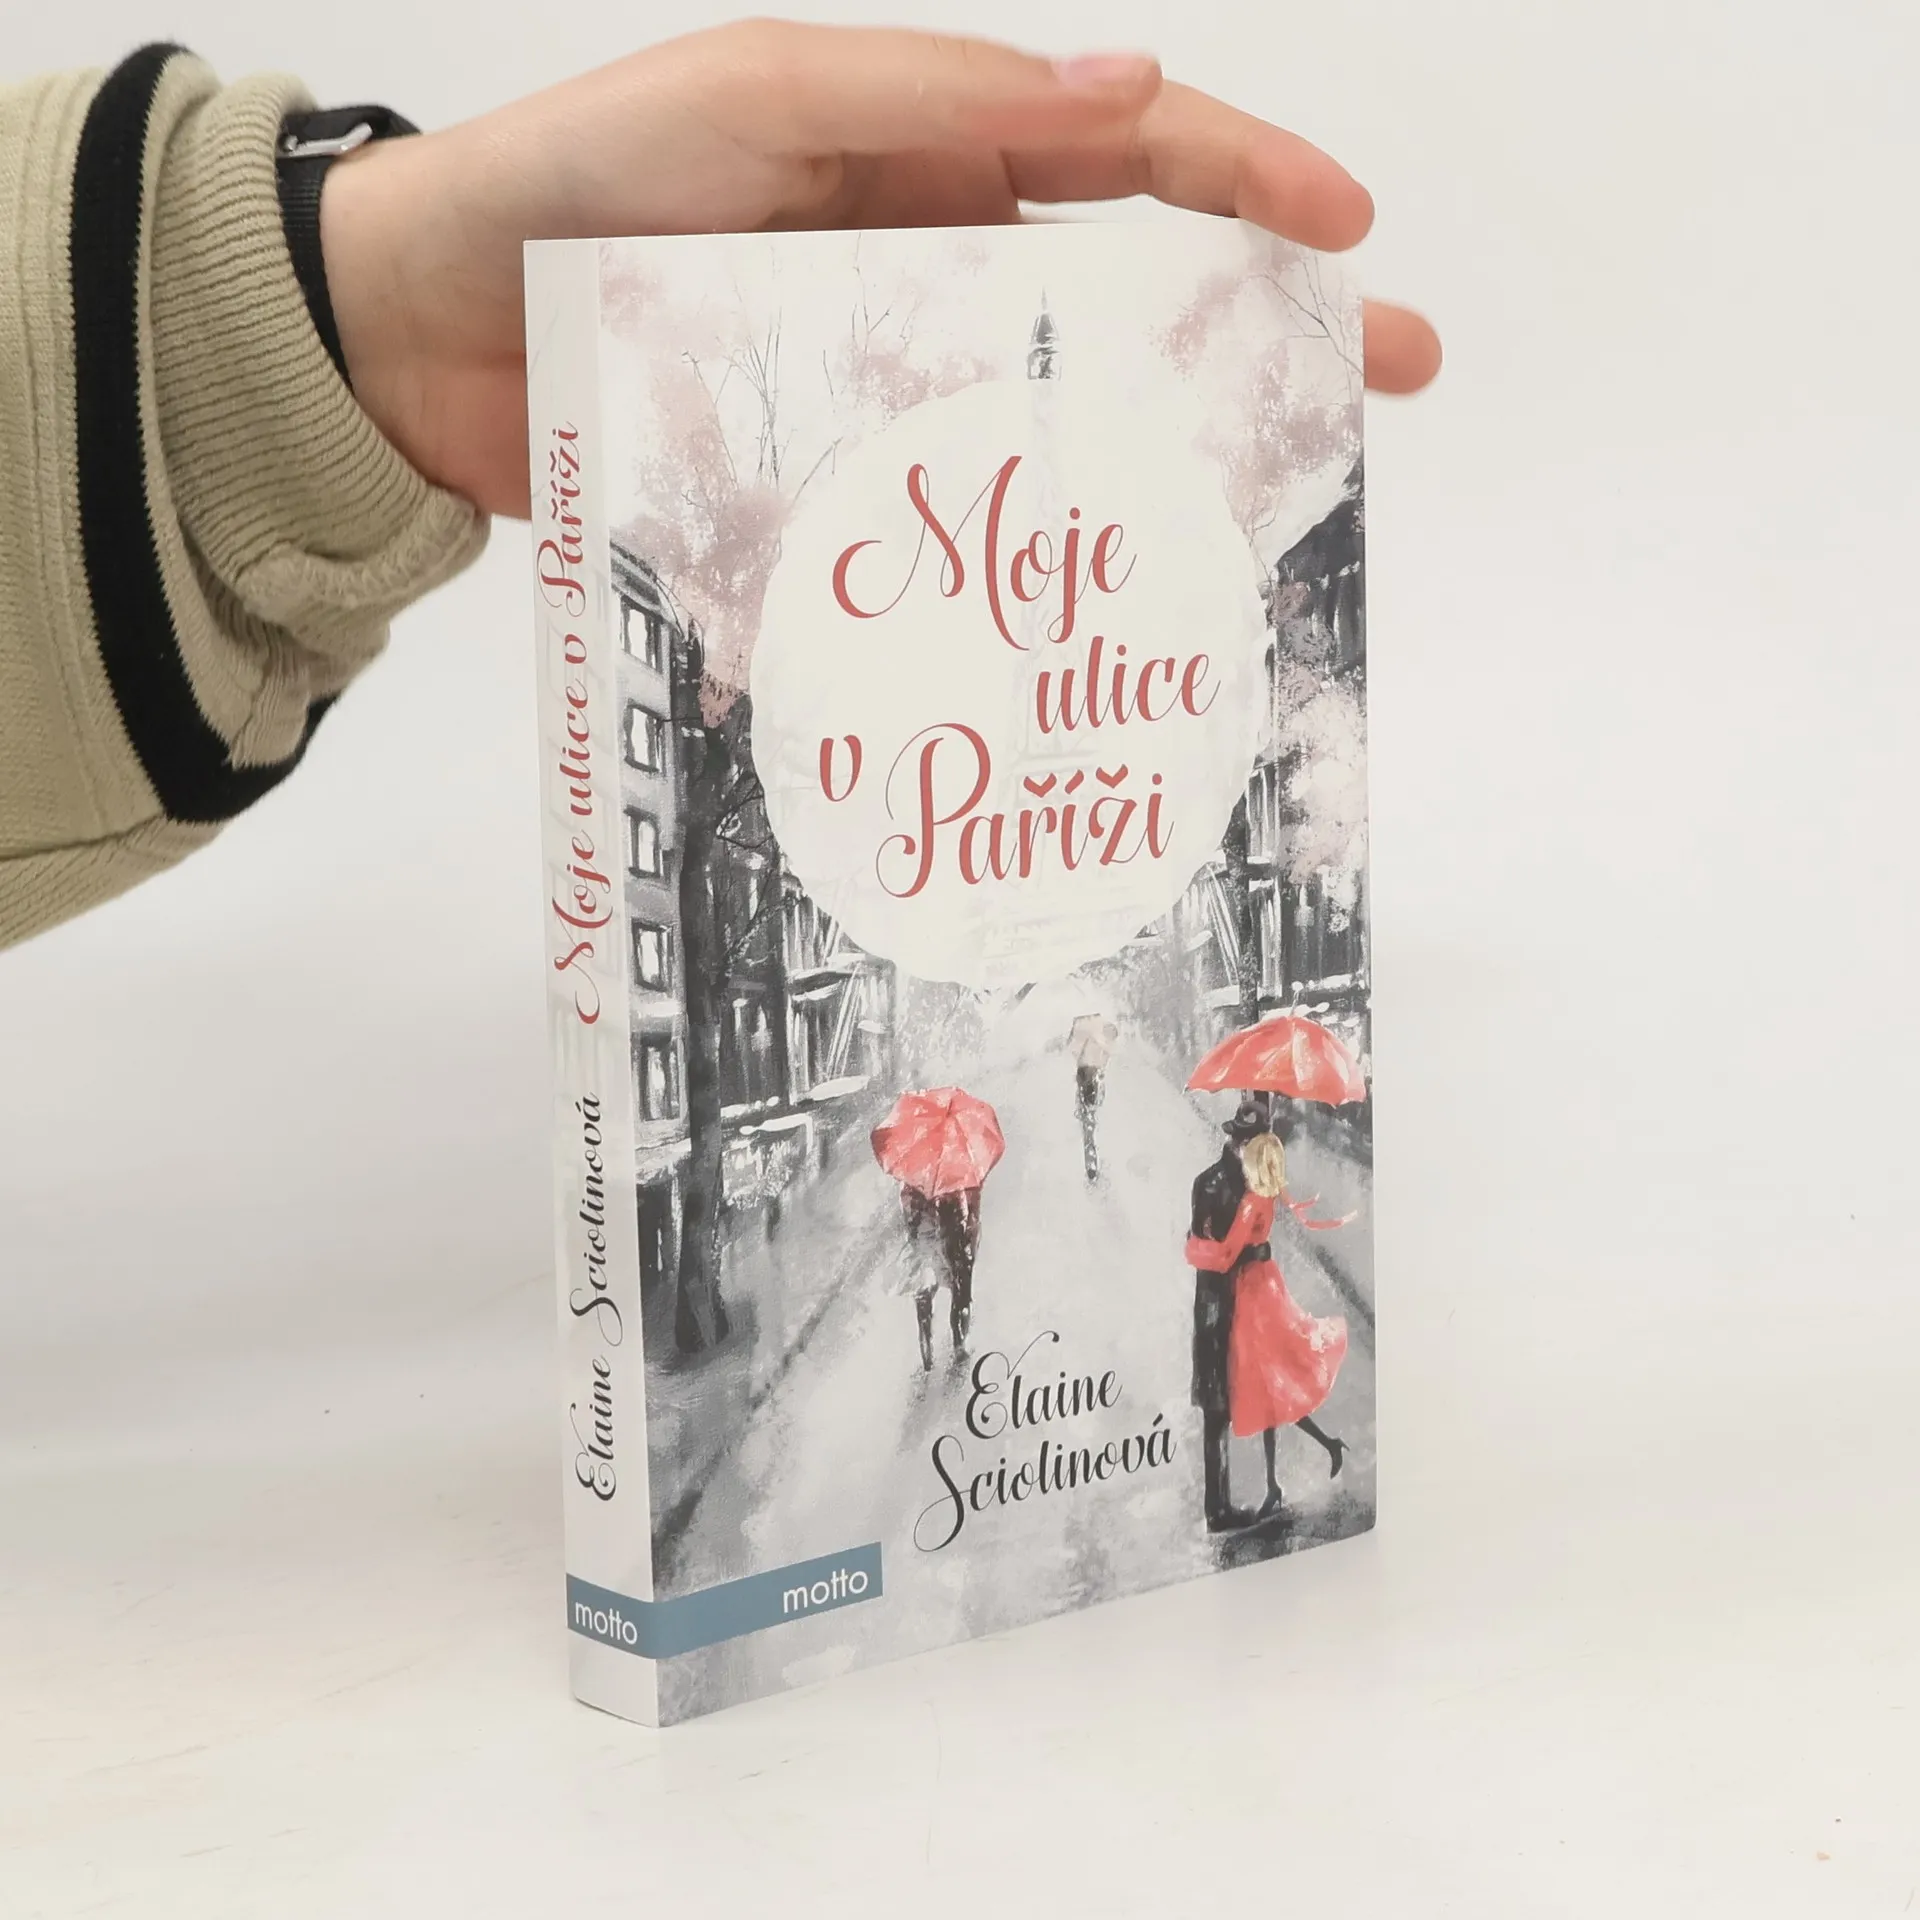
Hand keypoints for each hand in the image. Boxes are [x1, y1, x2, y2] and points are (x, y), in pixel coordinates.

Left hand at [321, 20, 1442, 517]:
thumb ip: (934, 99)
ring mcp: (887, 384)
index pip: (1128, 154)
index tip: (1352, 237)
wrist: (418, 337)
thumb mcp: (757, 99)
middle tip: (1384, 379)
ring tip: (1277, 509)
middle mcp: (930, 269)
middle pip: (1131, 292)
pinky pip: (957, 510)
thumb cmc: (573, 186)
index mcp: (929, 153)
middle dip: (1267, 326)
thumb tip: (1129, 96)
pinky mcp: (834, 485)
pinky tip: (1099, 595)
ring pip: (1062, 415)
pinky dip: (1028, 549)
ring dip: (1171, 458)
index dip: (1249, 182)